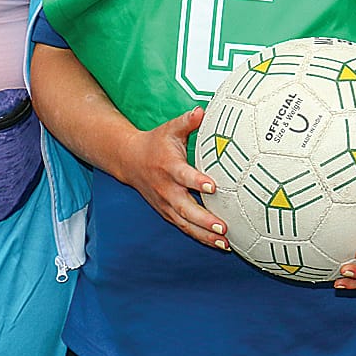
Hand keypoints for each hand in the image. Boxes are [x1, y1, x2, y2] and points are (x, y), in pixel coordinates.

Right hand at [116, 107, 228, 250]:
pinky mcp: (168, 213)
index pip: (183, 175)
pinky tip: (220, 245)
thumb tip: (203, 110)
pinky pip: (185, 228)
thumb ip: (187, 121)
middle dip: (204, 219)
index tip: (212, 186)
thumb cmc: (156, 143)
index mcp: (169, 167)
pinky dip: (201, 237)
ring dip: (204, 234)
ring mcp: (166, 204)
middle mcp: (166, 189)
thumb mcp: (170, 128)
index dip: (197, 181)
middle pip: (185, 207)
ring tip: (225, 243)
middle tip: (223, 227)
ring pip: (185, 223)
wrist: (130, 160)